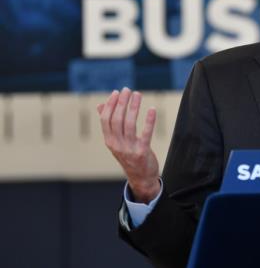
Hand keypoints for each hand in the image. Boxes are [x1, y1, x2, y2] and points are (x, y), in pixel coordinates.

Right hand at [97, 88, 159, 202]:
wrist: (141, 178)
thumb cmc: (129, 155)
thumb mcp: (116, 141)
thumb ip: (109, 124)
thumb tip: (100, 105)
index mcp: (109, 141)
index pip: (105, 119)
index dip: (110, 105)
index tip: (117, 92)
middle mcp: (116, 145)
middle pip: (117, 120)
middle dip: (122, 103)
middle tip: (127, 90)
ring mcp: (129, 149)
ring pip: (129, 124)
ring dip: (133, 107)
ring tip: (137, 94)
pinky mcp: (142, 152)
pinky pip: (146, 134)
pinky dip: (149, 121)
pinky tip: (152, 109)